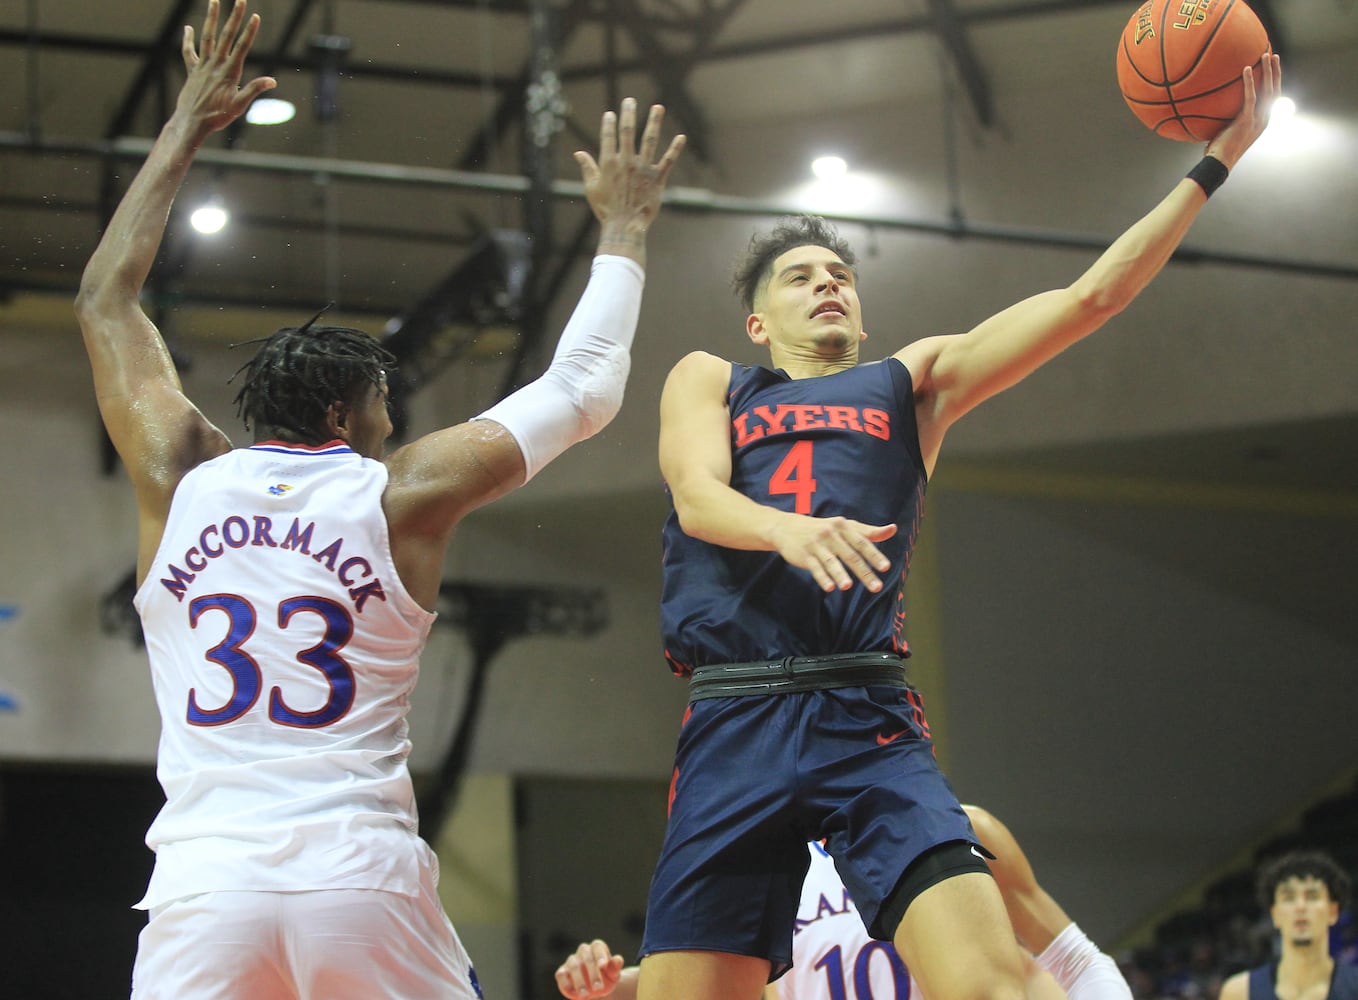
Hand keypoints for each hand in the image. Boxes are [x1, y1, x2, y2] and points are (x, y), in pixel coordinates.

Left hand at [176, 0, 276, 140]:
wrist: (191, 122)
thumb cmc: (217, 116)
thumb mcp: (239, 106)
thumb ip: (254, 90)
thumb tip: (272, 80)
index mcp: (229, 72)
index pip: (242, 47)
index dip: (249, 31)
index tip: (255, 16)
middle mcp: (215, 65)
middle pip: (226, 36)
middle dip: (234, 17)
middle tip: (240, 0)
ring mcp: (202, 65)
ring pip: (207, 36)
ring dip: (211, 18)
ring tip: (214, 1)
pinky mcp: (192, 70)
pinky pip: (189, 51)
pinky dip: (188, 39)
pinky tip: (188, 27)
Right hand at [556, 939, 626, 998]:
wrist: (596, 989)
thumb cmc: (606, 978)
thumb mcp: (613, 974)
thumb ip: (615, 967)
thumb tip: (618, 960)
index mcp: (597, 948)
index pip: (597, 946)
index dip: (600, 955)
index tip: (603, 966)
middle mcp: (583, 951)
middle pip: (586, 956)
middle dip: (593, 973)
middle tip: (598, 987)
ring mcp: (572, 961)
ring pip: (573, 965)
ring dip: (579, 980)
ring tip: (585, 994)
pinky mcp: (562, 972)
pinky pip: (561, 974)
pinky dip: (566, 983)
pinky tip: (574, 994)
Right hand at [575, 99, 685, 253]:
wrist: (625, 227)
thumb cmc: (606, 209)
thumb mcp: (591, 188)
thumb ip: (587, 168)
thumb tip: (578, 153)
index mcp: (609, 163)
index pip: (608, 136)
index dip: (609, 123)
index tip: (611, 114)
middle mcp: (627, 161)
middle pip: (628, 131)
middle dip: (628, 113)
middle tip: (630, 100)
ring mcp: (643, 169)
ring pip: (649, 140)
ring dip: (654, 121)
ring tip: (658, 107)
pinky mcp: (657, 178)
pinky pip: (668, 160)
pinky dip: (675, 149)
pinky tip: (681, 137)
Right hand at [771, 514, 897, 592]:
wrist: (787, 527)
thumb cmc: (823, 528)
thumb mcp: (844, 526)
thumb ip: (868, 531)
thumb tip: (893, 529)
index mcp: (843, 527)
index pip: (862, 542)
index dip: (874, 555)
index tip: (885, 567)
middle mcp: (830, 534)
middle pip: (850, 555)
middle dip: (864, 572)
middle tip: (877, 587)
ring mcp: (816, 545)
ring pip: (831, 562)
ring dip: (840, 574)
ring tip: (848, 587)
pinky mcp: (804, 555)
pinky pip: (815, 568)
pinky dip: (822, 578)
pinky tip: (829, 588)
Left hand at [1204, 52, 1280, 168]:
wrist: (1218, 164)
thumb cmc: (1217, 150)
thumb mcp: (1225, 131)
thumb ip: (1226, 118)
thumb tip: (1212, 106)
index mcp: (1261, 121)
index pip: (1272, 98)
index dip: (1274, 82)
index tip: (1273, 68)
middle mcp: (1263, 119)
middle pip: (1275, 90)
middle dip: (1276, 71)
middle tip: (1274, 55)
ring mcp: (1257, 120)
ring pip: (1268, 90)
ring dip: (1268, 71)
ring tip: (1266, 55)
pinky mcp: (1247, 120)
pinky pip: (1250, 97)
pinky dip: (1249, 82)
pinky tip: (1245, 69)